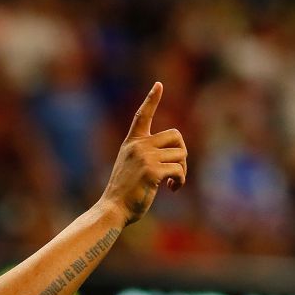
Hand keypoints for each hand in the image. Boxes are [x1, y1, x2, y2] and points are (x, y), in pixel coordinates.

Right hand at [100, 82, 187, 225]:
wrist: (113, 209)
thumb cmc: (124, 193)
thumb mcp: (131, 167)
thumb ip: (147, 155)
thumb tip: (176, 155)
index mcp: (131, 143)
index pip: (142, 115)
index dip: (151, 99)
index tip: (158, 85)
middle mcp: (138, 146)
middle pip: (176, 135)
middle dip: (182, 153)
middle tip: (176, 170)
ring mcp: (144, 157)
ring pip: (181, 154)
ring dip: (182, 170)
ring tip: (173, 183)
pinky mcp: (152, 171)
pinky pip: (178, 169)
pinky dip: (180, 180)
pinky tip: (172, 189)